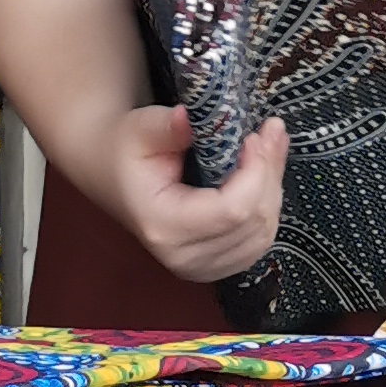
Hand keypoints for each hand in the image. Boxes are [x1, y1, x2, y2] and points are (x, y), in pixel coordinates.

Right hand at [104, 102, 289, 283]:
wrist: (111, 173)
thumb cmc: (125, 149)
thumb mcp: (140, 128)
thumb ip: (167, 126)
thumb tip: (189, 118)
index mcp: (163, 225)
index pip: (232, 210)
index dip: (256, 173)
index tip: (254, 136)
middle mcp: (182, 257)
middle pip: (253, 221)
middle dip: (269, 173)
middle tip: (270, 131)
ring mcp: (200, 268)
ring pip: (263, 233)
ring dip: (273, 187)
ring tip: (269, 147)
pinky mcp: (215, 267)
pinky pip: (260, 242)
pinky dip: (269, 206)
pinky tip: (263, 175)